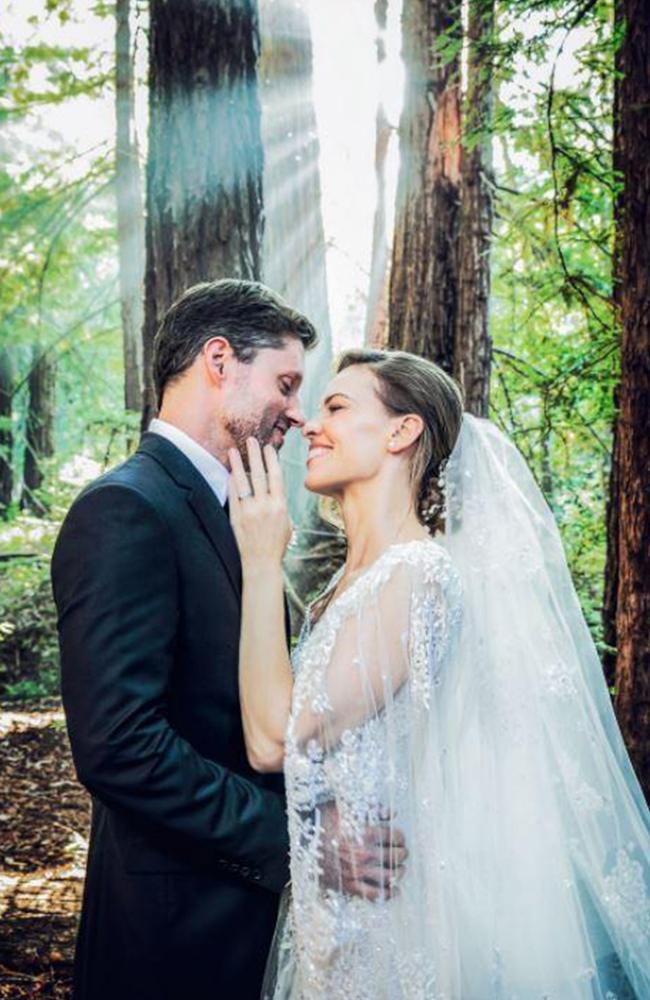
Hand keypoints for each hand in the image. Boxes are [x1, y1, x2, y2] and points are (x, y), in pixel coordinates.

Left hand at [228, 437, 292, 568]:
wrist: (261, 564)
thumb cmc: (276, 545)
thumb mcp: (287, 524)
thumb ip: (280, 506)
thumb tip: (274, 491)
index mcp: (280, 506)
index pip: (276, 477)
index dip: (272, 460)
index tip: (268, 448)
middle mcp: (265, 506)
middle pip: (260, 474)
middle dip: (256, 455)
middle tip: (252, 440)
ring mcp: (250, 511)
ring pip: (244, 482)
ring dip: (238, 465)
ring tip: (234, 451)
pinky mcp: (237, 518)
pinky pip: (233, 496)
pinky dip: (231, 483)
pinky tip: (229, 472)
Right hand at [318, 802, 407, 901]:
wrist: (306, 842)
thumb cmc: (326, 822)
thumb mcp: (347, 809)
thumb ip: (372, 809)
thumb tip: (392, 812)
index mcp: (363, 834)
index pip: (394, 837)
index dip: (400, 837)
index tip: (399, 838)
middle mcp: (363, 854)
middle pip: (395, 856)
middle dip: (402, 854)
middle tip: (403, 852)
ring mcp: (357, 872)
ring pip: (388, 877)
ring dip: (398, 873)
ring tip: (400, 869)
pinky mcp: (350, 886)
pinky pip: (373, 895)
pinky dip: (387, 894)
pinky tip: (394, 890)